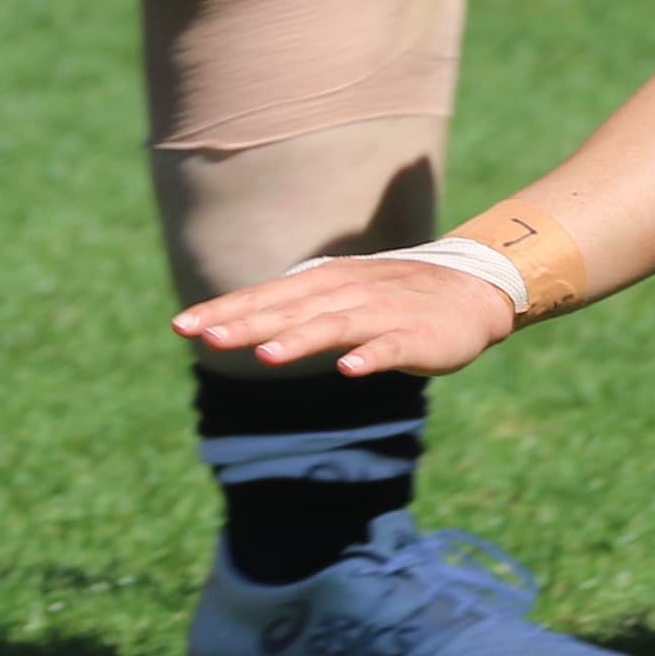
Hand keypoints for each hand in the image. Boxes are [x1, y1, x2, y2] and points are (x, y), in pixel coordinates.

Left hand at [176, 256, 519, 377]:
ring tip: (267, 355)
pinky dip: (370, 357)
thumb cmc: (394, 297)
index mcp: (325, 284)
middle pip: (290, 310)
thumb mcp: (339, 294)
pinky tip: (350, 371)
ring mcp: (383, 314)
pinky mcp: (416, 336)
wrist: (472, 292)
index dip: (226, 310)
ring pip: (335, 326)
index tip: (181, 326)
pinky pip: (390, 348)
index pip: (266, 297)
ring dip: (301, 339)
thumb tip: (234, 322)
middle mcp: (348, 293)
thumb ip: (293, 309)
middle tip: (206, 337)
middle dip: (247, 323)